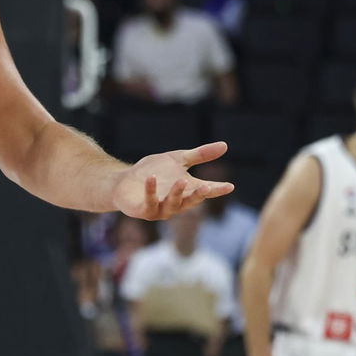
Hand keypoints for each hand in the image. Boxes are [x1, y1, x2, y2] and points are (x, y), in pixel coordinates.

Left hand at [112, 142, 233, 220]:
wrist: (125, 181)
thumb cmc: (154, 172)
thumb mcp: (177, 159)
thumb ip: (199, 155)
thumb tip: (225, 145)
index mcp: (187, 191)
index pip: (206, 191)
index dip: (218, 190)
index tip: (229, 186)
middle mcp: (177, 203)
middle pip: (191, 201)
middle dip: (198, 196)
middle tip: (207, 188)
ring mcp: (161, 209)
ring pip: (172, 205)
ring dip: (177, 193)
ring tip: (181, 180)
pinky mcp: (144, 210)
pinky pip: (149, 202)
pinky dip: (151, 191)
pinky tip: (151, 178)